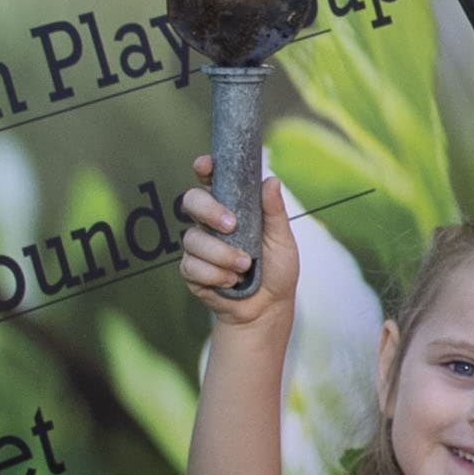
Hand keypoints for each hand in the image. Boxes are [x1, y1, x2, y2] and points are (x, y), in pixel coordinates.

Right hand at [176, 153, 295, 328]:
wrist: (268, 309)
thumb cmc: (276, 270)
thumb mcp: (282, 240)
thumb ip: (275, 212)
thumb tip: (271, 180)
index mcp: (231, 208)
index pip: (211, 181)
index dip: (204, 169)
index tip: (206, 166)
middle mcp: (210, 224)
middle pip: (191, 201)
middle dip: (209, 211)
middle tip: (231, 226)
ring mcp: (199, 247)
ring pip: (192, 239)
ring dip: (221, 254)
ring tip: (244, 267)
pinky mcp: (191, 271)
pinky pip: (192, 266)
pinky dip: (215, 275)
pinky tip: (231, 283)